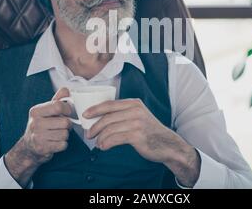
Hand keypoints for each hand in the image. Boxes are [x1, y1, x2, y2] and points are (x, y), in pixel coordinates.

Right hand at [4, 88, 72, 186]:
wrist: (29, 147)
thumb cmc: (41, 126)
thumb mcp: (46, 111)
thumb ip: (57, 100)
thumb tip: (66, 89)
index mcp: (36, 111)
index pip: (58, 106)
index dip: (67, 109)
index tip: (67, 112)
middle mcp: (35, 123)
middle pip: (65, 122)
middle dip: (67, 125)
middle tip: (61, 126)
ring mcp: (38, 137)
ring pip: (65, 134)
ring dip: (65, 135)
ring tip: (57, 134)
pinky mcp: (42, 148)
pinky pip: (63, 145)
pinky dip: (62, 144)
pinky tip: (55, 142)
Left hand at [84, 98, 200, 186]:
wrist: (167, 144)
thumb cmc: (149, 131)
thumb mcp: (138, 116)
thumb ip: (123, 113)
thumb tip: (100, 117)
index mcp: (134, 103)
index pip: (109, 104)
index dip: (95, 109)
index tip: (84, 115)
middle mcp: (135, 110)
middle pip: (107, 117)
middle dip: (94, 126)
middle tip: (88, 134)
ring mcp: (137, 123)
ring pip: (109, 129)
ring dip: (100, 138)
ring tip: (97, 143)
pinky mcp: (137, 136)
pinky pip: (115, 139)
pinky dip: (106, 144)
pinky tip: (104, 147)